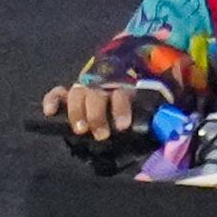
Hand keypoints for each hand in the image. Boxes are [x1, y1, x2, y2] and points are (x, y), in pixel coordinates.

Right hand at [45, 76, 169, 141]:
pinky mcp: (69, 93)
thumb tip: (165, 130)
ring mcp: (85, 88)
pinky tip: (50, 112)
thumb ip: (154, 118)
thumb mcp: (146, 109)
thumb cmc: (133, 107)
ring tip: (80, 130)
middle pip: (96, 95)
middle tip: (101, 134)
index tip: (122, 126)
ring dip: (77, 112)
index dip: (121, 109)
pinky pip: (58, 92)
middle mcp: (103, 86)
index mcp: (124, 88)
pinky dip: (53, 100)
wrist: (120, 82)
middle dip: (97, 115)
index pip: (121, 95)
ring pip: (77, 94)